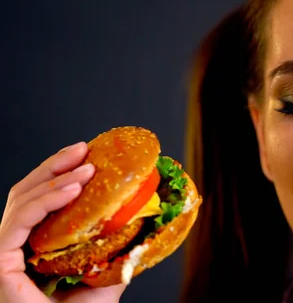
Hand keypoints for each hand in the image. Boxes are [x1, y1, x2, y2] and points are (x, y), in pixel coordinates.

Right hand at [0, 142, 126, 302]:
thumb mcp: (108, 274)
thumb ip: (119, 250)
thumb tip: (146, 220)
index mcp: (38, 245)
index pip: (41, 199)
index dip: (60, 173)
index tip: (88, 154)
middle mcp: (18, 246)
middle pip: (28, 192)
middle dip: (55, 166)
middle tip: (84, 149)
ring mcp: (6, 254)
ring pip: (21, 200)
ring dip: (55, 178)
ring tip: (87, 169)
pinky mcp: (1, 263)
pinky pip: (17, 222)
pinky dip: (44, 201)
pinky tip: (71, 189)